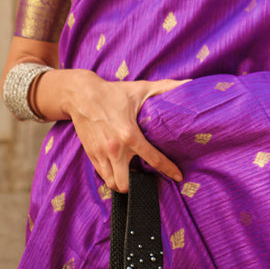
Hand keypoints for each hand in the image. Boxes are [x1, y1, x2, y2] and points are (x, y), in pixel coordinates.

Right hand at [57, 69, 184, 191]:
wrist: (80, 95)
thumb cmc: (113, 92)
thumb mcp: (141, 88)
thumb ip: (166, 88)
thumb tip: (189, 83)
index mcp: (130, 135)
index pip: (154, 159)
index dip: (169, 170)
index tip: (178, 177)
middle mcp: (114, 148)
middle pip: (126, 183)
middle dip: (137, 185)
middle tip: (144, 176)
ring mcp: (100, 153)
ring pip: (112, 183)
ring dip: (122, 183)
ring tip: (130, 175)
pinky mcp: (91, 154)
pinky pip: (101, 175)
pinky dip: (110, 176)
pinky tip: (118, 168)